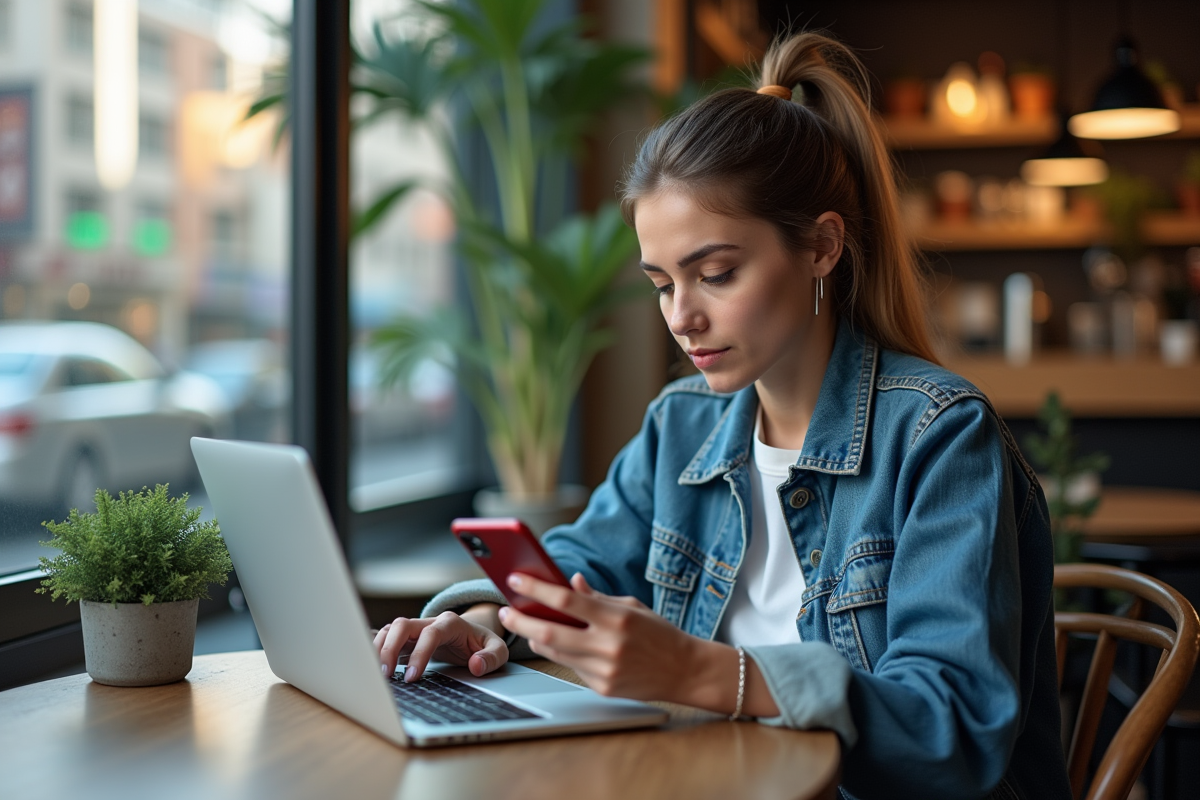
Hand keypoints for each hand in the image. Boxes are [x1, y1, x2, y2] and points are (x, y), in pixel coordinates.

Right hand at [373, 609, 508, 681]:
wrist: (473, 634)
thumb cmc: (483, 644)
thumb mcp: (497, 650)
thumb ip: (491, 657)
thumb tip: (476, 665)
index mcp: (451, 623)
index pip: (430, 634)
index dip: (420, 654)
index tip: (412, 677)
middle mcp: (430, 622)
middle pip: (403, 625)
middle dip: (391, 648)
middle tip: (386, 675)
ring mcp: (417, 628)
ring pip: (391, 629)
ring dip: (380, 648)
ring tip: (378, 673)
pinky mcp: (408, 637)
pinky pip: (388, 637)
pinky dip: (378, 648)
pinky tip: (373, 666)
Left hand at [497, 572, 700, 701]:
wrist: (686, 670)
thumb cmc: (659, 634)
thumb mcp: (632, 606)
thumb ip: (598, 597)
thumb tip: (571, 582)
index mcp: (616, 618)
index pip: (566, 601)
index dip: (536, 589)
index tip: (515, 579)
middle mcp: (609, 645)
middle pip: (550, 632)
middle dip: (521, 620)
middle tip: (506, 611)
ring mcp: (605, 670)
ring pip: (555, 653)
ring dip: (536, 638)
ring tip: (528, 625)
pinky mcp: (603, 688)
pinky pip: (572, 668)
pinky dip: (563, 655)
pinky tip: (563, 646)